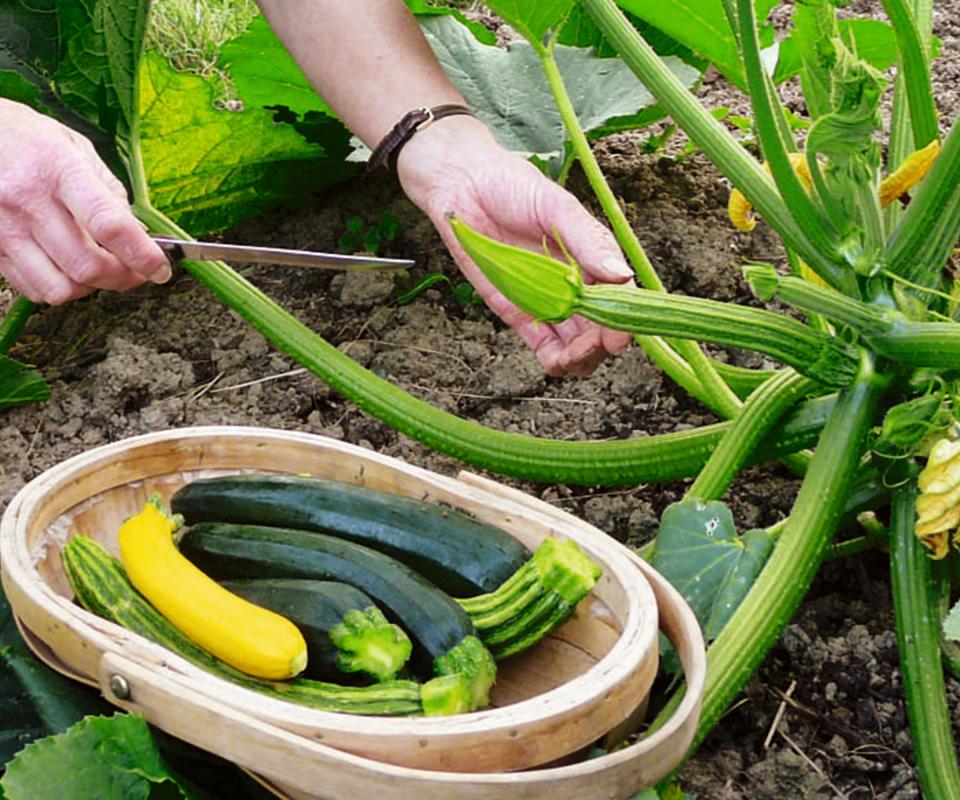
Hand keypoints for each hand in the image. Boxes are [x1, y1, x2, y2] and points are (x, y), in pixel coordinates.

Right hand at [0, 99, 170, 304]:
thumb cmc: (25, 137)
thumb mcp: (74, 147)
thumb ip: (109, 191)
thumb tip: (138, 234)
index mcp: (58, 170)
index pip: (108, 224)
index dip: (142, 255)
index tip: (160, 268)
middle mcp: (27, 201)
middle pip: (87, 266)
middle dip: (123, 278)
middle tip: (136, 272)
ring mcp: (4, 228)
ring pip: (59, 288)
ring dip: (90, 288)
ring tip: (99, 270)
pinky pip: (33, 288)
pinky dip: (59, 288)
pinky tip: (66, 268)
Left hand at [397, 115, 633, 376]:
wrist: (462, 185)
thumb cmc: (511, 185)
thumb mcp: (556, 206)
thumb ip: (587, 241)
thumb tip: (621, 274)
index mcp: (592, 256)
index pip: (618, 295)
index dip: (621, 320)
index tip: (618, 336)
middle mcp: (575, 283)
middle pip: (600, 327)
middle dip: (601, 344)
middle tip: (593, 349)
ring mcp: (547, 299)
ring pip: (576, 342)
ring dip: (580, 358)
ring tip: (572, 359)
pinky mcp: (518, 310)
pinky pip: (543, 343)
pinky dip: (554, 358)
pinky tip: (555, 363)